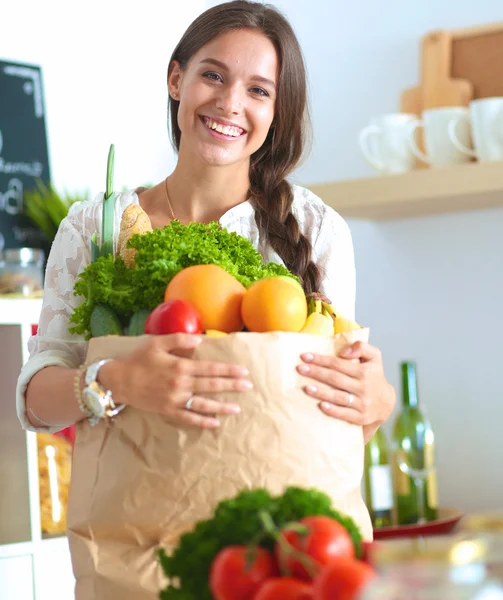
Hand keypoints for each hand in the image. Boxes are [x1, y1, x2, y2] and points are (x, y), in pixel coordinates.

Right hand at [101, 334, 252, 428]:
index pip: (210, 369)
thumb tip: (200, 340)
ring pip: (203, 404)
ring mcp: (175, 400)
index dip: (228, 370)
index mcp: (180, 366)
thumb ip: (179, 340)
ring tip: (237, 408)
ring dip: (222, 406)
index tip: (243, 371)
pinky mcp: (168, 411)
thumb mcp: (157, 343)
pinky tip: (215, 422)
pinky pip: (189, 418)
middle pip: (212, 386)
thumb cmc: (138, 359)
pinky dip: (203, 421)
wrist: (118, 381)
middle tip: (249, 386)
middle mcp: (180, 384)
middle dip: (232, 386)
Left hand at [296, 341, 395, 427]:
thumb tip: (344, 352)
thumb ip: (362, 347)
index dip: (321, 359)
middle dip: (316, 373)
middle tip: (300, 369)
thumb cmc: (374, 375)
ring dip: (321, 392)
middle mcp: (364, 386)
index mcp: (365, 371)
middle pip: (335, 379)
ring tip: (306, 388)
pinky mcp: (361, 417)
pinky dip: (333, 410)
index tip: (304, 356)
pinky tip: (321, 406)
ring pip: (339, 397)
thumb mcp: (374, 357)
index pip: (338, 363)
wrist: (386, 403)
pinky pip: (346, 414)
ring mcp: (363, 403)